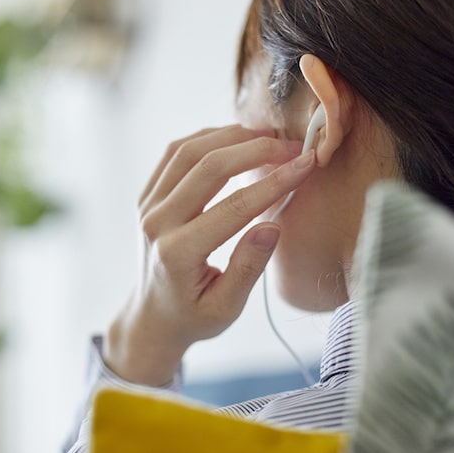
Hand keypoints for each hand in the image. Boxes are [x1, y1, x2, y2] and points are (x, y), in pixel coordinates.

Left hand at [104, 125, 315, 385]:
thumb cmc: (194, 316)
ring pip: (188, 151)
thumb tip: (273, 226)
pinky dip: (206, 138)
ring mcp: (147, 206)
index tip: (306, 165)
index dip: (275, 182)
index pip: (234, 207)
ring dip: (230, 136)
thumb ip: (249, 267)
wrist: (152, 316)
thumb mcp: (227, 307)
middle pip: (208, 168)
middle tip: (292, 147)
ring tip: (268, 136)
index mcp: (177, 254)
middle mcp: (157, 223)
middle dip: (256, 150)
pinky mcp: (146, 195)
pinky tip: (235, 138)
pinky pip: (174, 154)